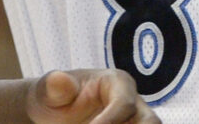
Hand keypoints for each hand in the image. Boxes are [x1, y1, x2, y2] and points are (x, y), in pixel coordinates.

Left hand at [27, 68, 158, 123]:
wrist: (53, 114)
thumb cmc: (52, 98)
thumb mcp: (47, 92)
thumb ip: (53, 87)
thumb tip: (59, 80)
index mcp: (117, 83)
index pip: (124, 103)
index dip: (110, 122)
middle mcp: (133, 103)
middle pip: (151, 122)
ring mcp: (133, 123)